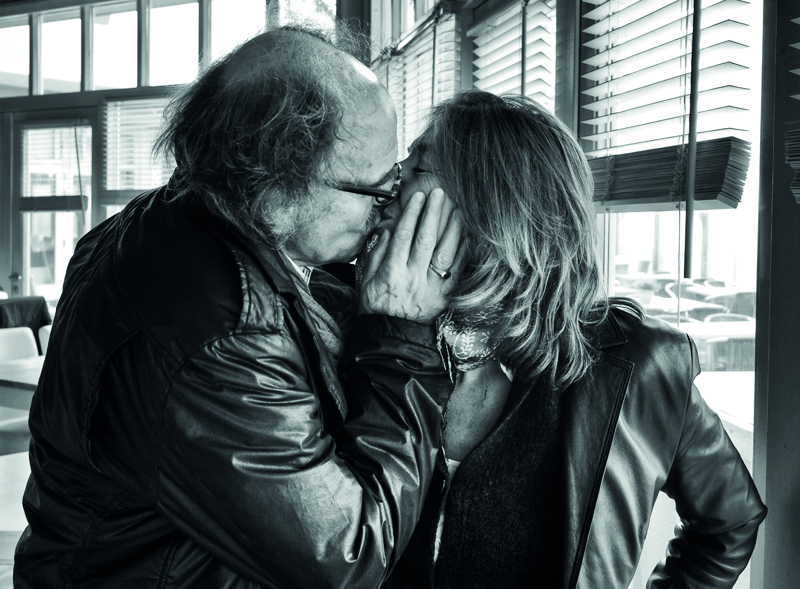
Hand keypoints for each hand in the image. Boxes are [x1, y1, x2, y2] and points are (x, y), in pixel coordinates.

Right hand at [359, 189, 462, 323]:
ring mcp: (431, 287)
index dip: (411, 214)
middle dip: (433, 213)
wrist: (392, 337)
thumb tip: (386, 230)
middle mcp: (413, 277)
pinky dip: (463, 252)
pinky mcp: (444, 296)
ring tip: (457, 208)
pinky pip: (457, 271)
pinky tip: (466, 235)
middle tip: (439, 193)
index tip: (417, 196)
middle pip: (425, 239)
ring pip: (445, 253)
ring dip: (452, 228)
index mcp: (392, 272)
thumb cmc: (376, 307)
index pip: (403, 236)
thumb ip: (375, 255)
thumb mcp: (365, 281)